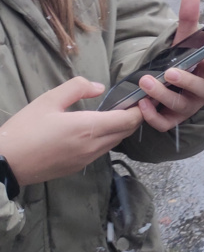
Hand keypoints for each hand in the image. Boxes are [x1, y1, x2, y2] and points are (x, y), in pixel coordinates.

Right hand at [0, 77, 143, 186]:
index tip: (138, 98)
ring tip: (110, 114)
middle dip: (132, 117)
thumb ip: (77, 88)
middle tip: (126, 103)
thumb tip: (99, 87)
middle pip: (127, 132)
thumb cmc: (25, 129)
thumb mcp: (48, 100)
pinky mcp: (78, 168)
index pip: (129, 120)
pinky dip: (106, 139)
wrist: (5, 163)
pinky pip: (101, 151)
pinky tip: (92, 130)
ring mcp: (86, 160)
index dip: (139, 109)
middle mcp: (93, 146)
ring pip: (115, 142)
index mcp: (89, 128)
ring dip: (119, 129)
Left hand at [136, 0, 203, 132]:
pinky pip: (164, 122)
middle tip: (170, 72)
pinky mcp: (171, 119)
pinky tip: (142, 104)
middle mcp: (200, 91)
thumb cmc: (180, 61)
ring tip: (146, 82)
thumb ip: (188, 20)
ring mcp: (187, 106)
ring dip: (163, 94)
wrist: (164, 86)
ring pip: (179, 104)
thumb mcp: (182, 41)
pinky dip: (153, 115)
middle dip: (186, 81)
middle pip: (200, 89)